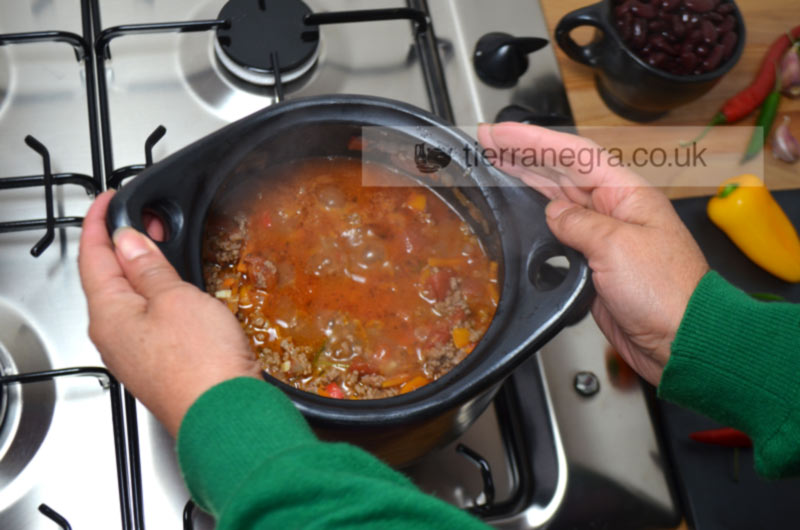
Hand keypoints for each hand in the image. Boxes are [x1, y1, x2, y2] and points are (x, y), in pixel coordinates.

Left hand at [78, 191, 260, 435]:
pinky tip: (175, 288)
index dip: (99, 223)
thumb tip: (126, 241)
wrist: (226, 414)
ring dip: (142, 267)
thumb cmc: (200, 362)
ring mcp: (136, 352)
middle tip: (146, 217)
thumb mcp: (174, 298)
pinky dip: (157, 294)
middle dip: (123, 243)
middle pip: (107, 278)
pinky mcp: (160, 363)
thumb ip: (147, 267)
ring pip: (129, 298)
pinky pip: (149, 318)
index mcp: (108, 315)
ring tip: (162, 244)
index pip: (93, 257)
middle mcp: (114, 336)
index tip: (107, 200)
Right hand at [479, 123, 708, 384]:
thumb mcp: (617, 246)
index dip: (534, 140)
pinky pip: (558, 234)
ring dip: (525, 179)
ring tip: (494, 164)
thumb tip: (553, 213)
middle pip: (561, 171)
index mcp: (626, 194)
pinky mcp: (593, 265)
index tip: (501, 131)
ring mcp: (603, 238)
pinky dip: (535, 220)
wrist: (681, 341)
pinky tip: (519, 212)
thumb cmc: (667, 293)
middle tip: (488, 140)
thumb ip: (578, 223)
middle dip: (523, 153)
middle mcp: (614, 210)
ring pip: (556, 198)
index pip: (574, 154)